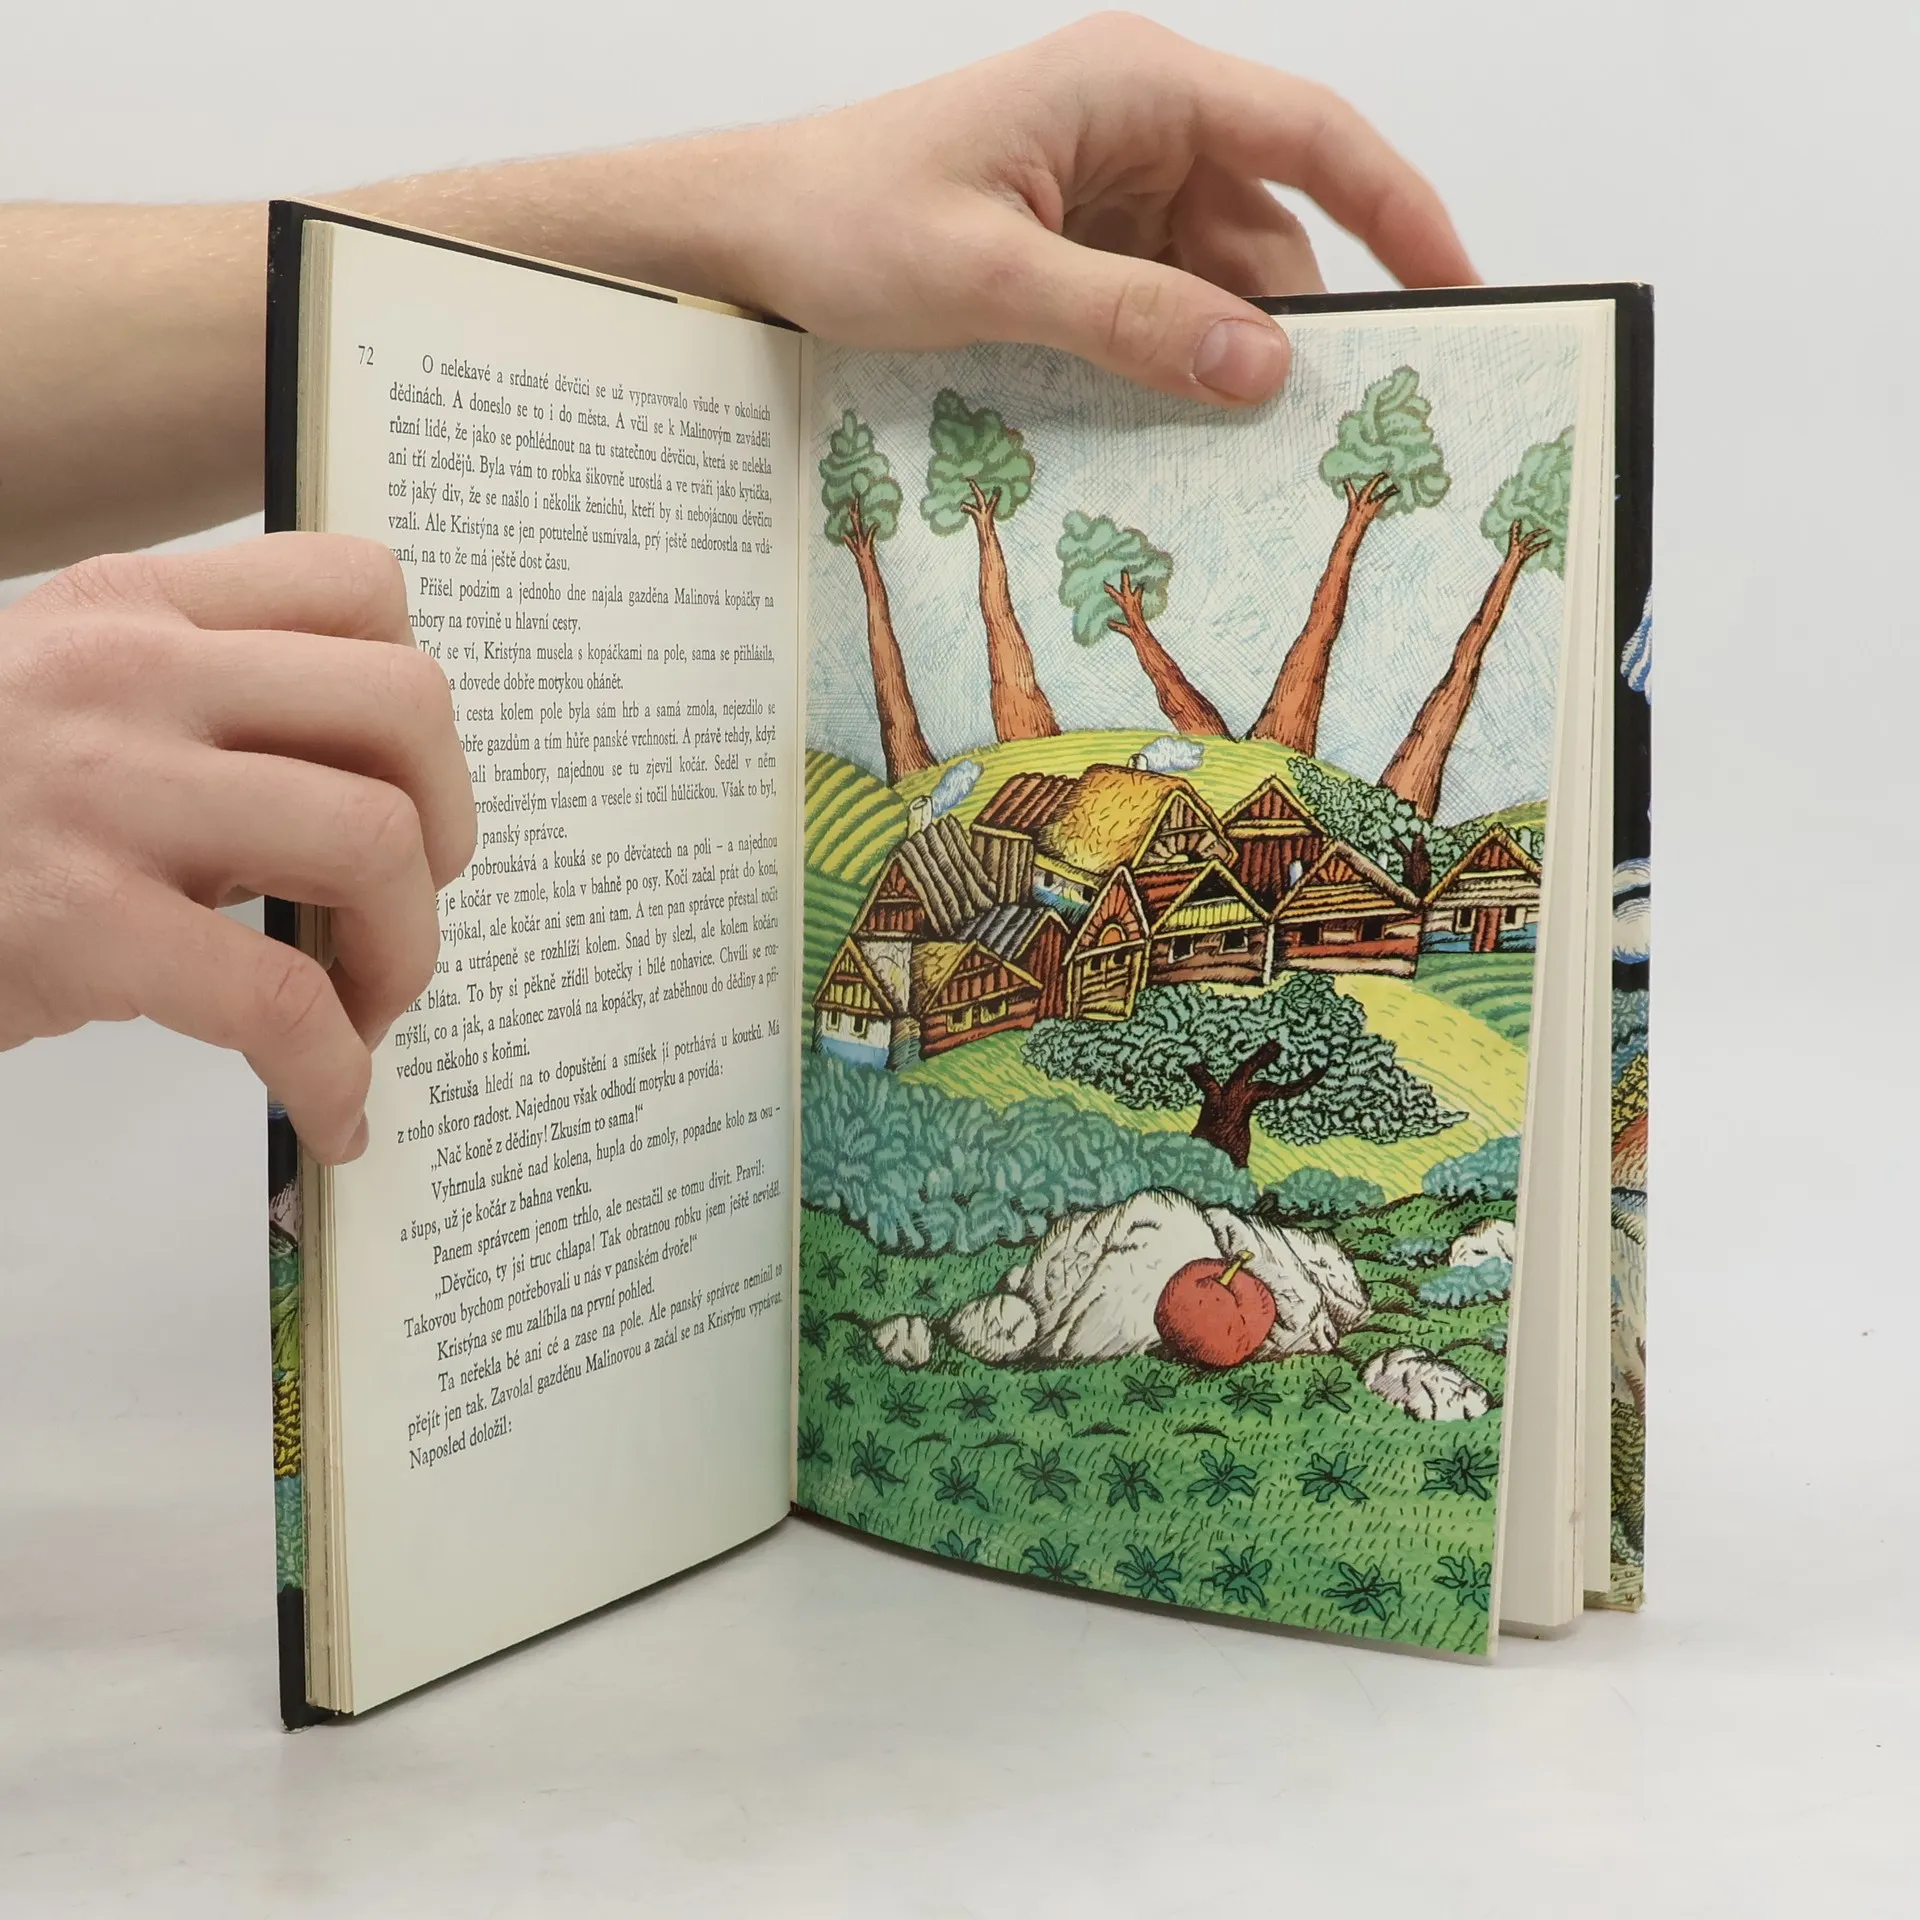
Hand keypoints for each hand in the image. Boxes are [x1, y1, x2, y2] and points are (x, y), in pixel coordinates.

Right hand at [0, 535, 475, 1162]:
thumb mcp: (68, 705)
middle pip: (405, 706)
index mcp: (133, 609)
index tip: (406, 789)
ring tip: (366, 1008)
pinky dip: (334, 1070)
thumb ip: (204, 717)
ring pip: (372, 840)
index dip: (420, 704)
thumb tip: (369, 805)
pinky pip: (280, 1000)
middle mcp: (129, 675)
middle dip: (449, 828)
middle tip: (406, 906)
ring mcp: (104, 792)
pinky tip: (330, 1109)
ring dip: (408, 950)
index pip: (360, 586)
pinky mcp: (76, 921)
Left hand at [694, 13, 1475, 403]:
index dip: (1399, 213)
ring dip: (1231, 356)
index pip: (1310, 136)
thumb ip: (1129, 317)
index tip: (1461, 293)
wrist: (744, 234)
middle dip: (1305, 320)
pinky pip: (1163, 303)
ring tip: (1252, 453)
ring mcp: (1110, 187)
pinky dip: (1177, 361)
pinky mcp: (1080, 243)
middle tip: (1342, 426)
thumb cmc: (844, 219)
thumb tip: (1261, 367)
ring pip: (1220, 278)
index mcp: (1133, 87)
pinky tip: (1178, 428)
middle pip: (1272, 225)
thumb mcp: (990, 275)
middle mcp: (1137, 126)